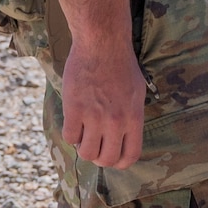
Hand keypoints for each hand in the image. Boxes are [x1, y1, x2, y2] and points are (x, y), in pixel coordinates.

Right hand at [46, 0, 147, 168]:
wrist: (103, 44)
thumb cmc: (122, 66)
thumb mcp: (138, 92)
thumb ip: (132, 117)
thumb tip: (126, 137)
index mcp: (134, 118)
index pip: (130, 155)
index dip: (120, 162)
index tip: (113, 157)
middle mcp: (116, 121)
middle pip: (106, 160)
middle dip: (100, 158)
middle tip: (95, 147)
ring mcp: (95, 116)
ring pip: (86, 152)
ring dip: (84, 148)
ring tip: (84, 135)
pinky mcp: (75, 108)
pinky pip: (70, 137)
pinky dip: (71, 135)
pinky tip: (74, 123)